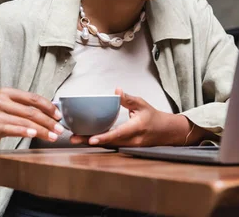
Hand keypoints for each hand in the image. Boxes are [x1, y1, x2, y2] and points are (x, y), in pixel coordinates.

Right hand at [0, 88, 63, 153]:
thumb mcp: (8, 107)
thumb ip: (25, 107)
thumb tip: (51, 112)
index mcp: (7, 92)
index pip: (33, 98)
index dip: (48, 107)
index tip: (59, 116)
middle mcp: (0, 100)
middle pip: (30, 111)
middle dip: (48, 121)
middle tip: (59, 130)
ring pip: (24, 121)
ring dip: (41, 130)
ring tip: (52, 136)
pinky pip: (11, 129)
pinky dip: (24, 131)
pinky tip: (34, 135)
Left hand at [71, 88, 198, 147]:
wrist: (165, 132)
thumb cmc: (152, 116)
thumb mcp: (142, 104)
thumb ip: (128, 99)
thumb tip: (117, 90)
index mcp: (136, 128)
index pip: (118, 134)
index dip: (104, 137)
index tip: (91, 138)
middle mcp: (131, 141)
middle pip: (108, 143)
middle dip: (90, 141)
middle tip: (73, 138)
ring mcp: (128, 147)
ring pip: (108, 146)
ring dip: (91, 142)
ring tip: (75, 138)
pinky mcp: (125, 148)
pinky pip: (110, 146)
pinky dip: (99, 142)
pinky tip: (87, 138)